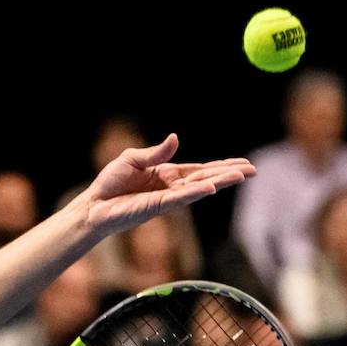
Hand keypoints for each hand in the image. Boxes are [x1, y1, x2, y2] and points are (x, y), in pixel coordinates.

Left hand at [84, 134, 252, 238]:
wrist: (93, 205)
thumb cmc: (110, 183)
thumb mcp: (133, 159)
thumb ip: (156, 152)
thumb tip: (175, 138)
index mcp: (168, 175)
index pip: (200, 169)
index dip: (221, 166)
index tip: (243, 164)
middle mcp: (172, 187)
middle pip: (207, 178)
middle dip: (229, 174)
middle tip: (253, 170)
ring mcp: (167, 198)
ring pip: (199, 188)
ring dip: (220, 181)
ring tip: (241, 176)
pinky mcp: (157, 207)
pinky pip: (180, 198)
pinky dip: (195, 192)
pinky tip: (211, 187)